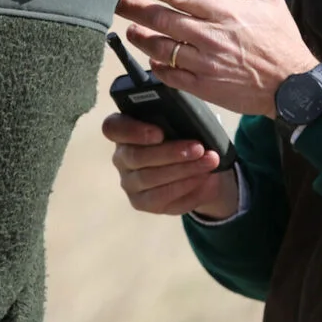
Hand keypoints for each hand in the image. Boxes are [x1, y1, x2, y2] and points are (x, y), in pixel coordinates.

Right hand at [102, 112, 238, 218]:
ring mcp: (129, 182)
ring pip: (149, 178)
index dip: (133, 131)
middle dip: (170, 153)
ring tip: (209, 162)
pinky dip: (186, 187)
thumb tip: (192, 120)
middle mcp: (121, 157)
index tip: (160, 133)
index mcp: (124, 129)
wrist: (196, 166)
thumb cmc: (184, 135)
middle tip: (198, 148)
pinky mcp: (141, 202)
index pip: (112, 128)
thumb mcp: (180, 122)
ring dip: (183, 170)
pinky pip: (161, 198)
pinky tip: (204, 178)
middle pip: (136, 156)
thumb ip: (177, 119)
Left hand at [116, 0, 317, 116]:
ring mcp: (205, 63)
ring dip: (140, 37)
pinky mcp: (204, 87)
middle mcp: (210, 37)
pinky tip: (151, 58)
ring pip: (161, 48)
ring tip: (131, 29)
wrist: (294, 87)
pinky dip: (157, 66)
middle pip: (161, 19)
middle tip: (114, 0)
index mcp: (224, 12)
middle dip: (133, 8)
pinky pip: (171, 75)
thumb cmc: (281, 40)